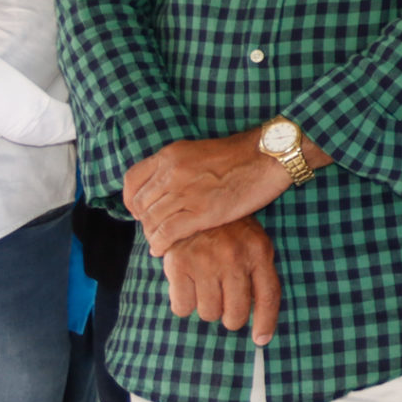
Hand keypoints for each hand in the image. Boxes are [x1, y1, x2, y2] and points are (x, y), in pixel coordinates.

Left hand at [125, 131, 291, 254]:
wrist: (269, 156)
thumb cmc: (239, 155)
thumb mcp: (198, 152)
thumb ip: (176, 167)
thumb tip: (160, 187)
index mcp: (171, 155)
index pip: (132, 181)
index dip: (132, 200)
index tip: (140, 210)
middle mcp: (173, 172)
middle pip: (141, 205)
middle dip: (144, 220)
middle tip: (155, 227)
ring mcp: (187, 192)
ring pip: (152, 221)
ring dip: (152, 235)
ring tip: (160, 241)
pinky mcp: (202, 212)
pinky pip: (167, 234)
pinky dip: (160, 245)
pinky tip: (162, 250)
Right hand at [160, 219, 281, 344]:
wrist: (194, 203)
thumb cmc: (229, 231)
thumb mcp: (254, 243)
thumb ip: (259, 274)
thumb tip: (261, 324)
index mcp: (259, 252)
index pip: (268, 296)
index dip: (266, 322)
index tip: (261, 340)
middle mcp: (234, 258)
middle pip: (235, 314)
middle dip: (230, 316)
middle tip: (224, 303)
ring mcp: (206, 262)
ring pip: (208, 313)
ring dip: (207, 307)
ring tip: (206, 286)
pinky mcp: (179, 266)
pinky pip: (182, 308)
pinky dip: (184, 303)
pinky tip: (188, 285)